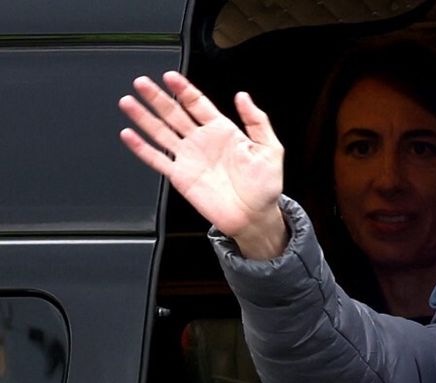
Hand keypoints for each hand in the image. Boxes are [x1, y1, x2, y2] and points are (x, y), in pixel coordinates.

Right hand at [119, 72, 287, 259]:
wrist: (254, 216)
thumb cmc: (265, 186)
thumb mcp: (270, 149)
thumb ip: (257, 121)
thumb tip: (243, 96)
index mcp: (223, 131)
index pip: (198, 103)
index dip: (183, 89)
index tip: (170, 76)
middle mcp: (202, 141)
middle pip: (174, 113)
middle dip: (157, 97)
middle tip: (141, 82)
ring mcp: (189, 158)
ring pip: (161, 132)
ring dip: (144, 117)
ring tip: (128, 102)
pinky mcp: (181, 176)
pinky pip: (157, 159)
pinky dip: (141, 148)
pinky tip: (129, 135)